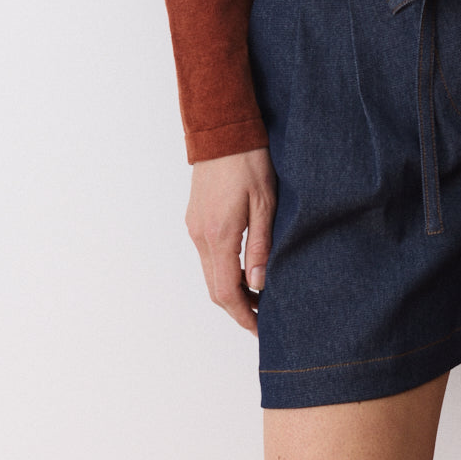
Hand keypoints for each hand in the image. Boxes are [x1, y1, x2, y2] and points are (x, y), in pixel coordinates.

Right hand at [185, 145, 276, 334]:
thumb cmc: (250, 161)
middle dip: (238, 308)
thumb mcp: (265, 203)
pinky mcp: (195, 218)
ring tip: (259, 296)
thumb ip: (261, 246)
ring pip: (210, 273)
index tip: (261, 328)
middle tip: (264, 317)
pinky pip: (207, 256)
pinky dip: (224, 271)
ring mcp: (195, 227)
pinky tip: (245, 269)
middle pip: (214, 288)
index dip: (243, 315)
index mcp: (219, 235)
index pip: (226, 292)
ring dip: (231, 290)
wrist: (223, 131)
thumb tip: (259, 285)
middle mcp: (200, 235)